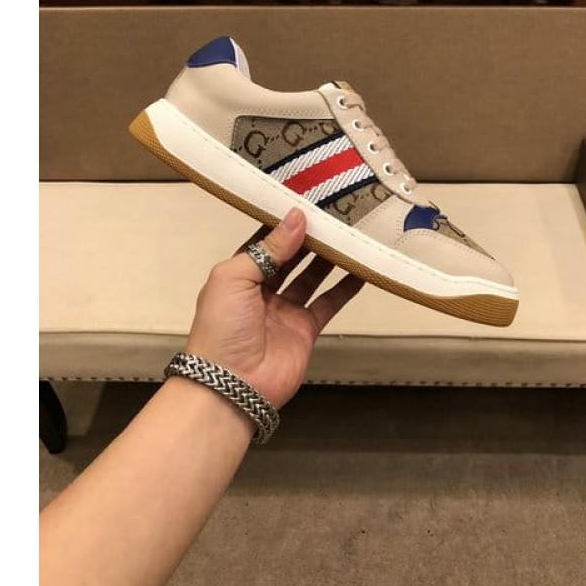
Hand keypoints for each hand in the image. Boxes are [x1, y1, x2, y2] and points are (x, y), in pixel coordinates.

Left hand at [185, 208, 363, 407]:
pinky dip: (345, 287)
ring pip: (312, 276)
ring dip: (328, 257)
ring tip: (349, 233)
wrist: (231, 386)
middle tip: (334, 213)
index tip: (306, 200)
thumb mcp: (234, 277)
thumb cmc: (223, 326)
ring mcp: (285, 310)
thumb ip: (268, 248)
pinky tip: (361, 268)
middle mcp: (262, 289)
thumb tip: (297, 218)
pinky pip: (329, 303)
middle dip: (308, 237)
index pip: (263, 241)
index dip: (282, 222)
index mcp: (239, 274)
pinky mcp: (306, 329)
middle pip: (290, 257)